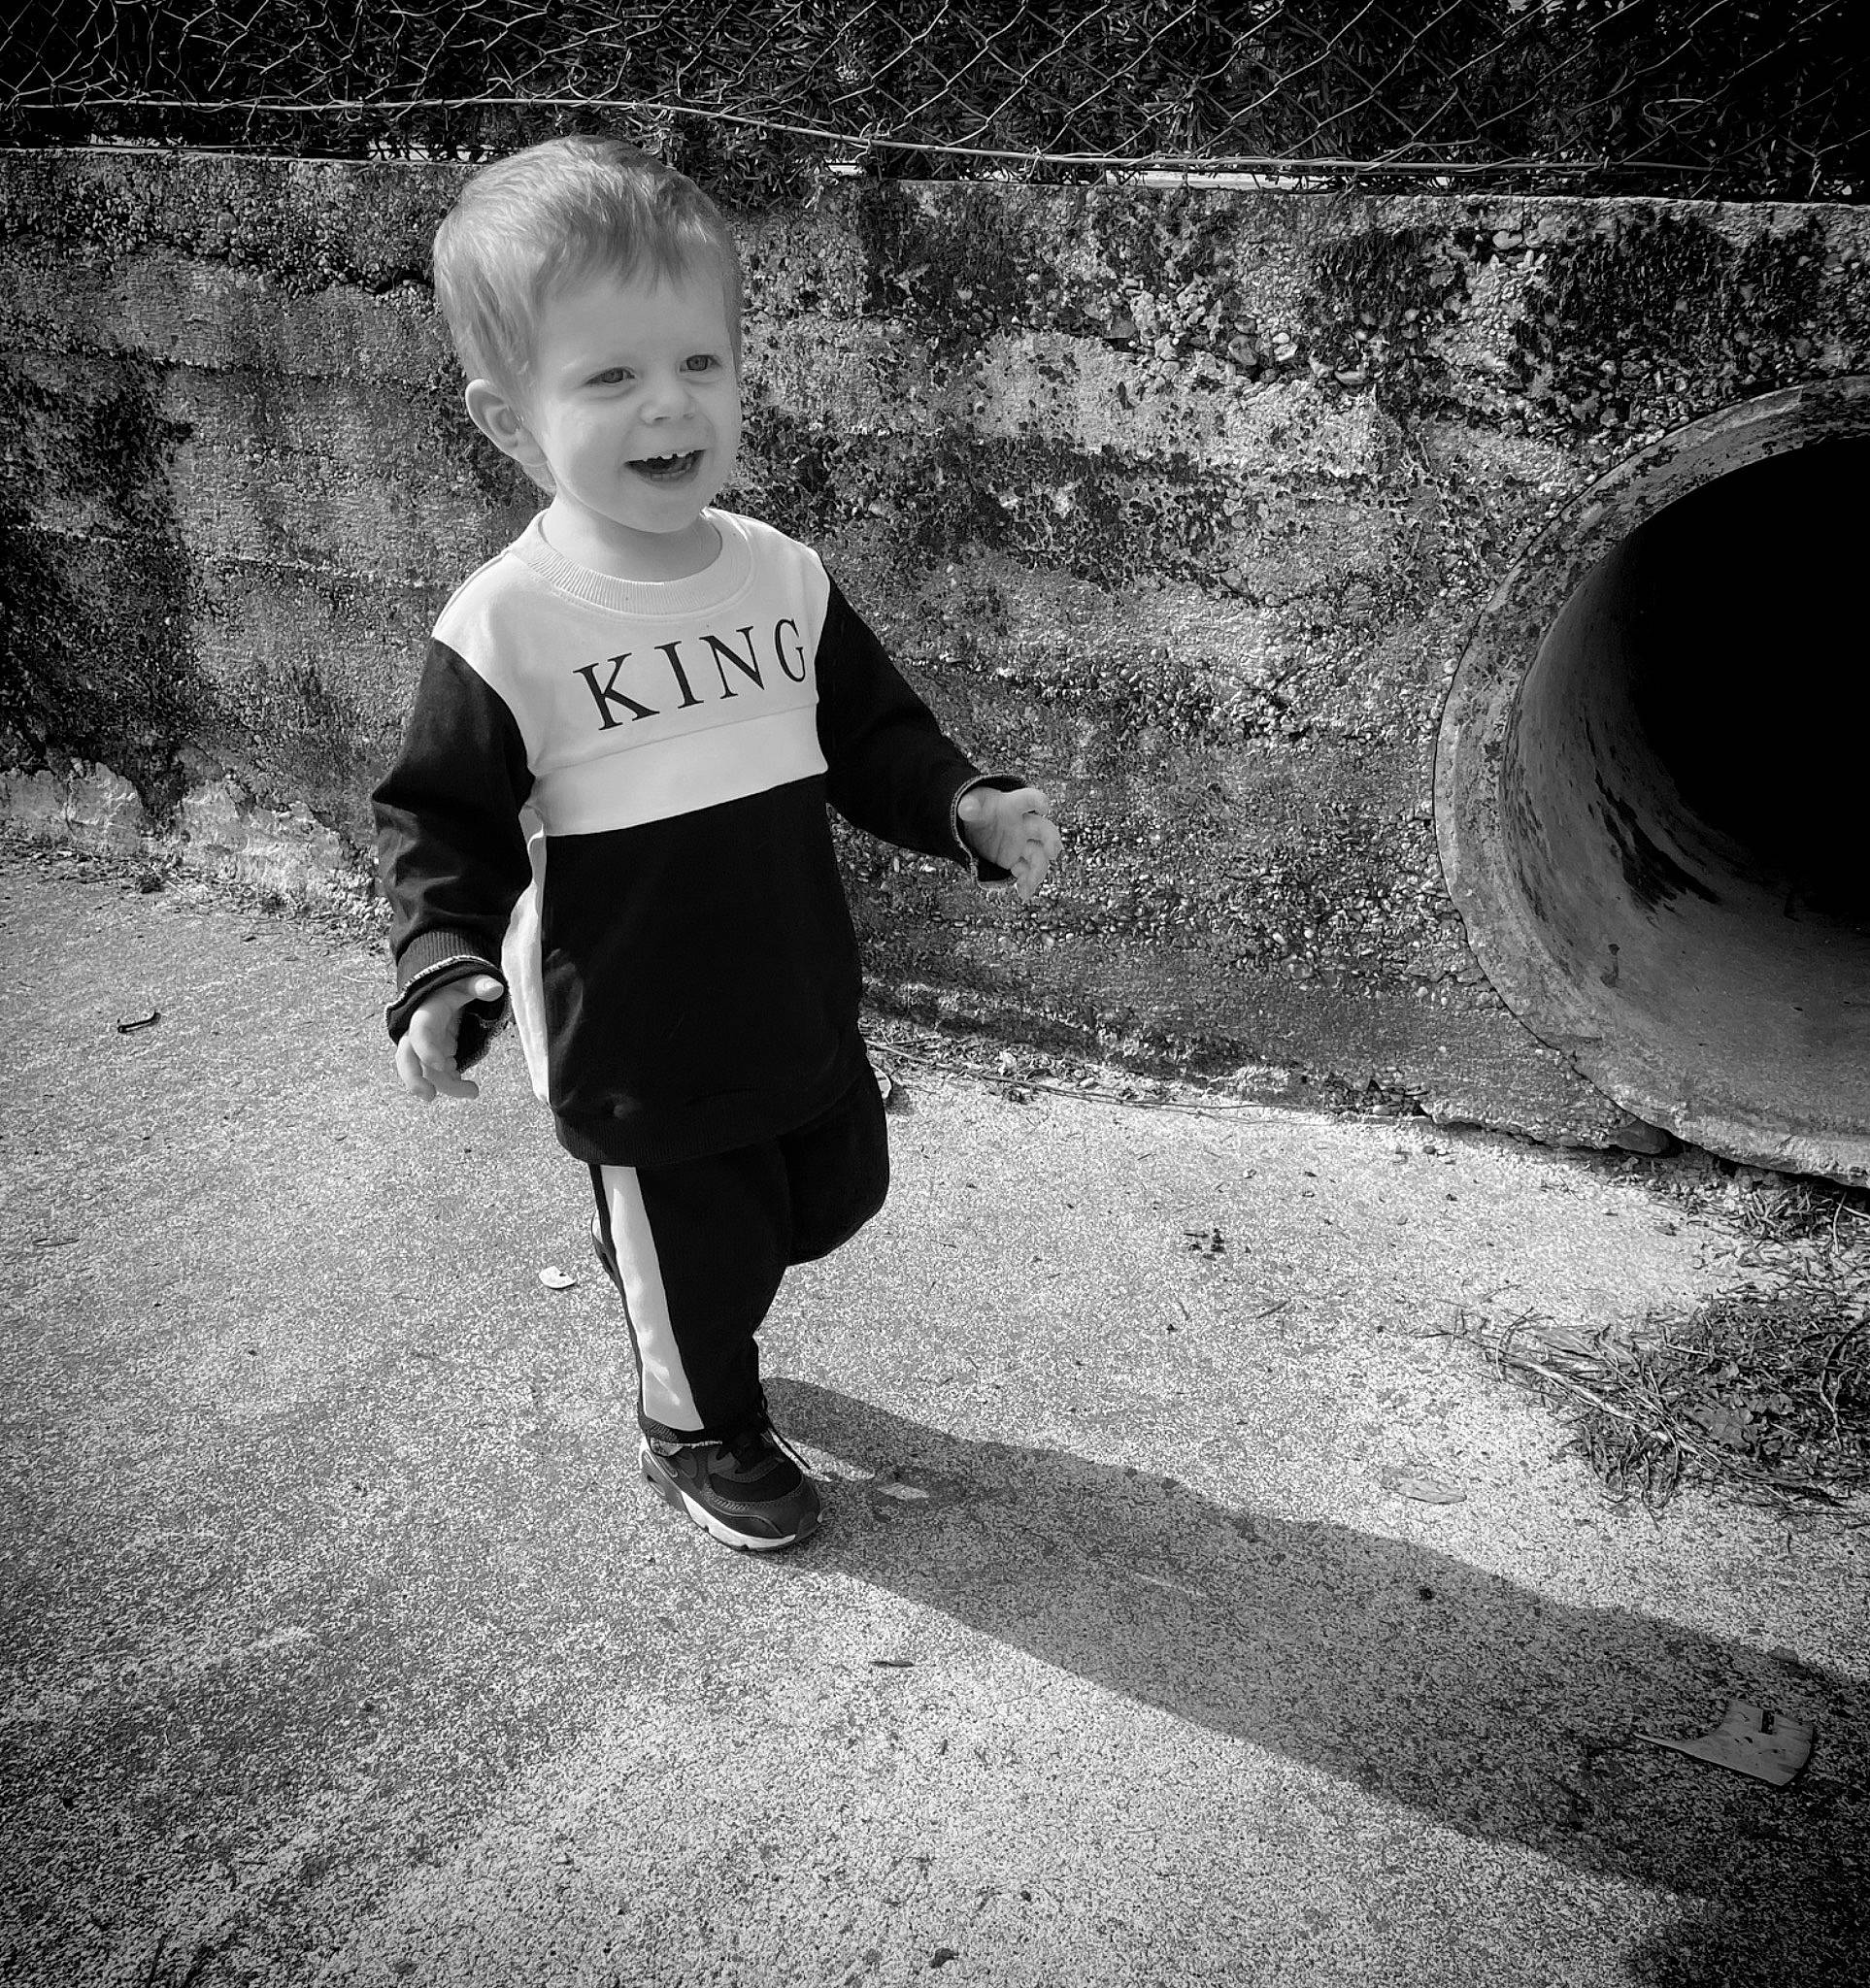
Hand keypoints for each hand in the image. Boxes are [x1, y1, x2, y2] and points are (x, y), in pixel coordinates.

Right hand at [395, 974, 503, 1101]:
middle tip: (429, 1096)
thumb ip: (479, 985)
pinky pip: (437, 1075)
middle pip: (407, 1057)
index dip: (426, 1049)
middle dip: (413, 1078)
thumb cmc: (454, 987)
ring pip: (426, 1071)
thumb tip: (496, 988)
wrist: (444, 994)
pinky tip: (468, 1086)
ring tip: (473, 1091)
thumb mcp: (466, 982)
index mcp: (426, 1014)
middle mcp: (420, 1033)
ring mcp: (425, 1047)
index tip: (442, 1064)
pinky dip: (451, 1083)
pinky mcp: (434, 1056)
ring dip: (447, 1085)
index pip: (420, 1031)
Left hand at [957, 785, 1061, 900]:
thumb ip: (969, 806)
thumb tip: (966, 808)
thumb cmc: (980, 808)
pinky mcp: (1017, 859)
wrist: (979, 825)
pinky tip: (1023, 893)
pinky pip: (1028, 872)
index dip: (1038, 801)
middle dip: (1051, 840)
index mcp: (1014, 806)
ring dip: (1037, 871)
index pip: (1028, 799)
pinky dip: (1028, 883)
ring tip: (1028, 886)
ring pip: (1038, 856)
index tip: (1044, 806)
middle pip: (1044, 830)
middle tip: (1053, 853)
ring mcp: (1023, 843)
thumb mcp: (972, 804)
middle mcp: (1024, 825)